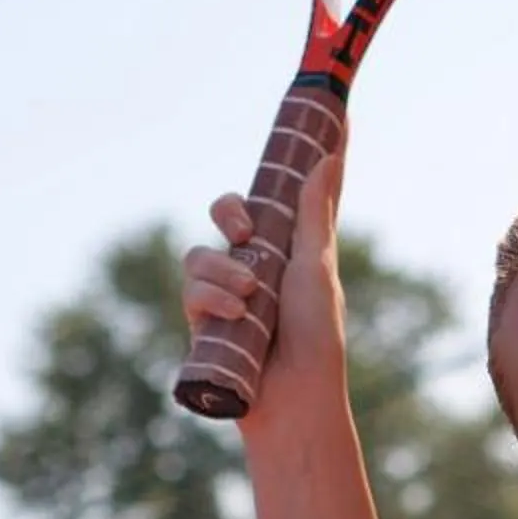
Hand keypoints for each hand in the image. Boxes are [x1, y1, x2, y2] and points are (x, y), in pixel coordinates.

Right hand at [182, 151, 349, 427]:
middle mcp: (255, 264)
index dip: (290, 163)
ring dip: (223, 270)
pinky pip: (190, 289)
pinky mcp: (204, 320)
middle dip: (227, 211)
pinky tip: (234, 313)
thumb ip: (313, 214)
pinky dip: (211, 297)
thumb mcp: (316, 269)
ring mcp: (226, 292)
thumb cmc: (315, 337)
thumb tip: (326, 157)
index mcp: (289, 247)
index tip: (315, 119)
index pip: (283, 195)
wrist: (294, 399)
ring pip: (200, 254)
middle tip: (245, 227)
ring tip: (251, 296)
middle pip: (225, 213)